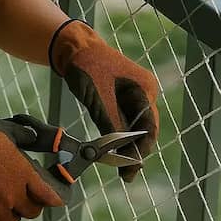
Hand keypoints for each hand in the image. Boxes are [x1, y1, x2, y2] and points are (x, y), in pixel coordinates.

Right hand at [0, 116, 70, 220]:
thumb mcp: (3, 131)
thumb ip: (25, 137)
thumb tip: (38, 138)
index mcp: (23, 174)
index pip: (49, 196)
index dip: (53, 197)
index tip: (54, 197)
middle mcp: (13, 196)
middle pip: (32, 211)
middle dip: (30, 202)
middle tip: (22, 191)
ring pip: (11, 218)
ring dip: (10, 208)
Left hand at [49, 19, 159, 180]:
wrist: (72, 46)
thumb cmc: (86, 65)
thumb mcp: (98, 98)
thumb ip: (112, 123)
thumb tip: (120, 152)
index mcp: (145, 88)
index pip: (149, 125)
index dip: (141, 149)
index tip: (132, 167)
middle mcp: (144, 91)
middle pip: (144, 128)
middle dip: (135, 151)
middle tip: (126, 174)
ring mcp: (133, 94)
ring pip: (134, 127)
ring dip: (127, 146)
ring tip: (121, 169)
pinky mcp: (121, 97)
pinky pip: (124, 121)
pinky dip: (119, 136)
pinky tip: (114, 152)